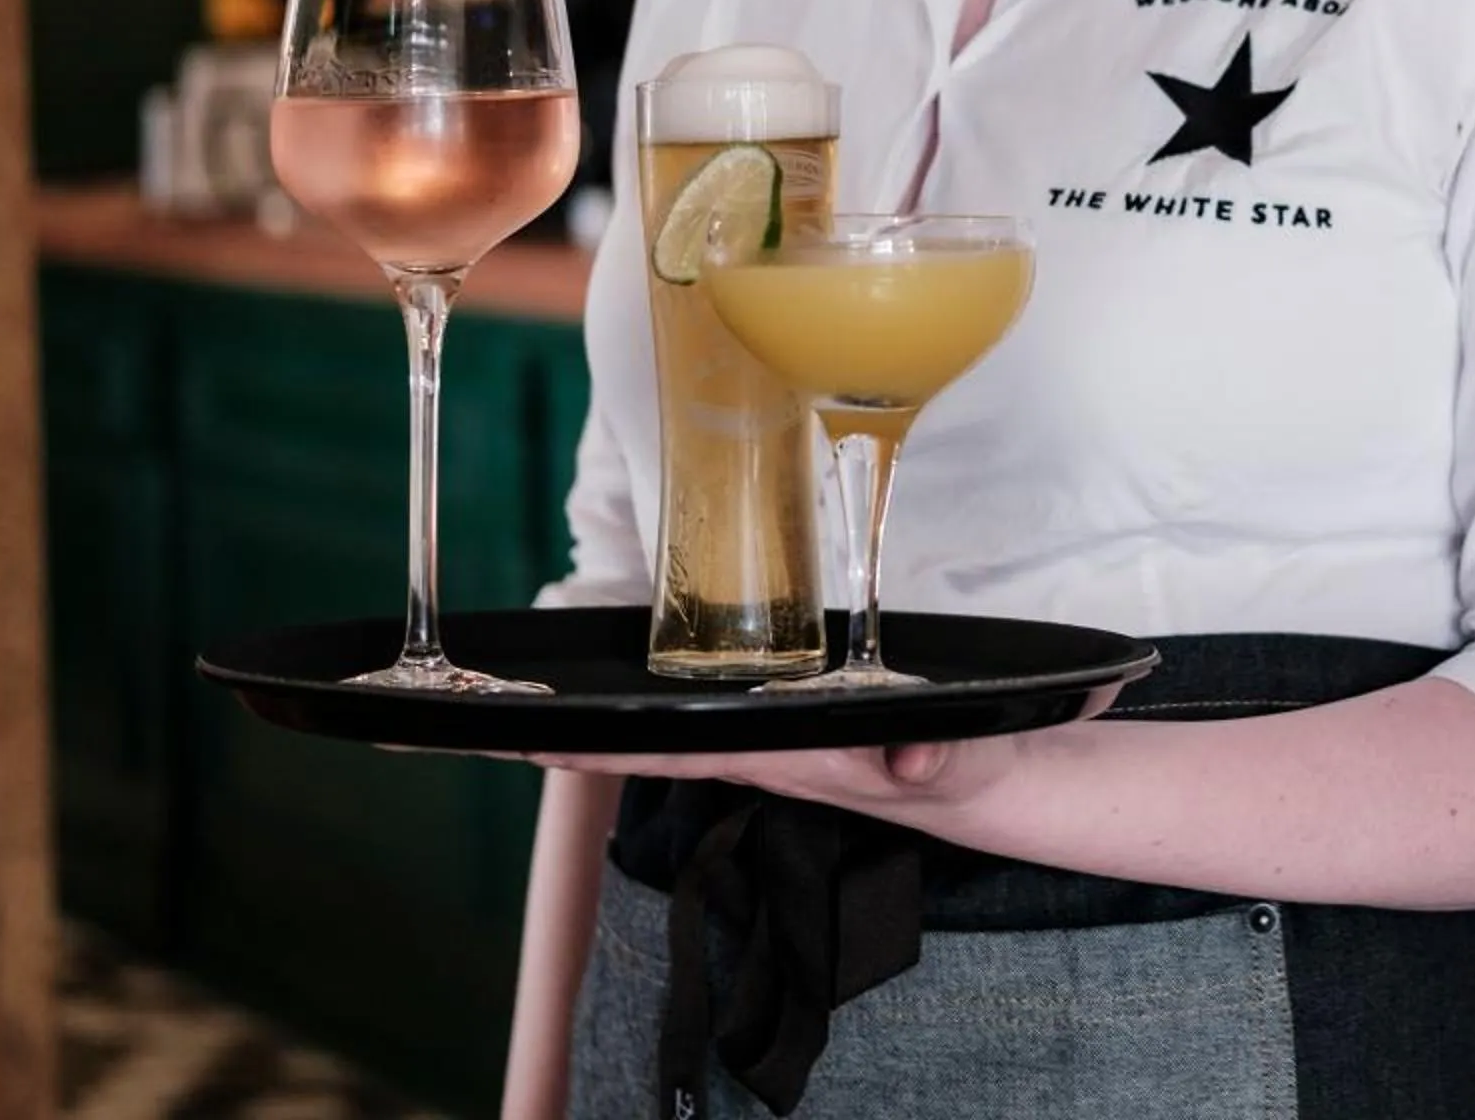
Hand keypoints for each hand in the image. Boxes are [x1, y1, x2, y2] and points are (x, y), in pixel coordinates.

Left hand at [515, 732, 1036, 825]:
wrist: (994, 783)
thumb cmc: (969, 767)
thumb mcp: (965, 761)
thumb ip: (941, 761)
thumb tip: (910, 761)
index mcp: (794, 761)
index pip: (680, 755)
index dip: (605, 752)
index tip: (529, 742)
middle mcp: (770, 756)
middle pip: (650, 750)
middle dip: (571, 738)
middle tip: (480, 713)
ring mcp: (775, 745)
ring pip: (670, 735)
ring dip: (602, 725)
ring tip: (522, 704)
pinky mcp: (790, 727)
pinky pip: (703, 718)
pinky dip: (652, 707)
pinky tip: (617, 691)